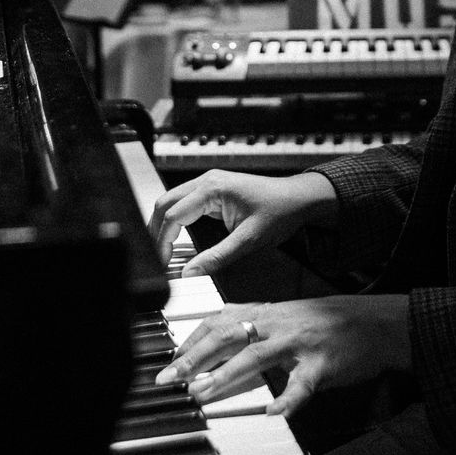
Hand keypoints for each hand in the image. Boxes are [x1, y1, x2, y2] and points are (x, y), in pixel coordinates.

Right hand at [148, 169, 335, 275]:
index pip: (173, 215)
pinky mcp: (212, 190)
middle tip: (156, 258)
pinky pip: (184, 203)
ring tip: (162, 250)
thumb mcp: (248, 240)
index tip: (162, 264)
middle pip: (165, 204)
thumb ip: (217, 257)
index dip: (162, 241)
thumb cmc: (279, 211)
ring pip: (172, 201)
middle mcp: (206, 181)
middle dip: (156, 231)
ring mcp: (208, 183)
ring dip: (163, 224)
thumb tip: (191, 273)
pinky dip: (175, 220)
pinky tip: (175, 238)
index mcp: (211, 188)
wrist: (299, 198)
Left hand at [154, 294, 411, 417]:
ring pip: (255, 356)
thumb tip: (218, 344)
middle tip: (169, 378)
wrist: (375, 322)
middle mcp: (278, 323)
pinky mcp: (321, 364)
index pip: (219, 321)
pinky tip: (272, 412)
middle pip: (228, 336)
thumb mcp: (287, 317)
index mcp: (268, 312)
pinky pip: (301, 384)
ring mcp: (299, 343)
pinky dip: (285, 400)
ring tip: (202, 393)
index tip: (171, 359)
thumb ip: (255, 327)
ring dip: (224, 376)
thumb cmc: (328, 321)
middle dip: (194, 357)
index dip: (192, 339)